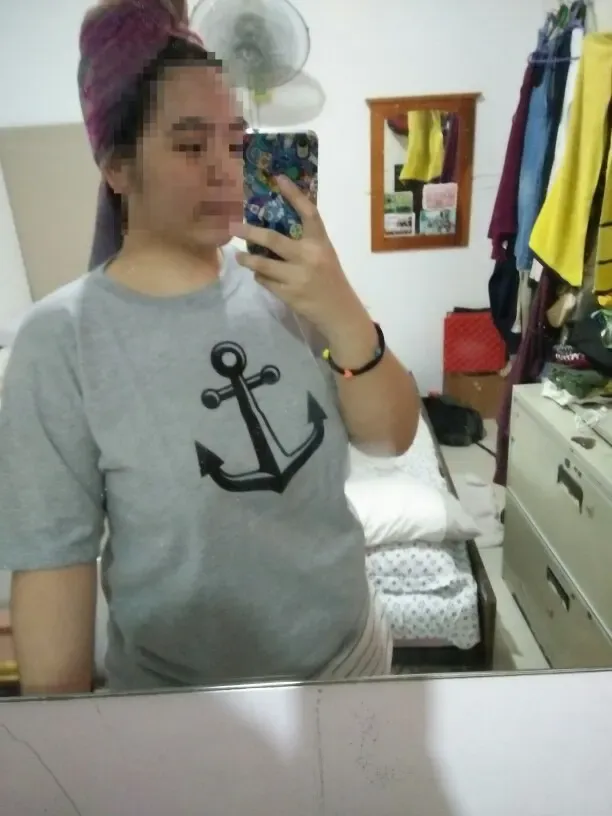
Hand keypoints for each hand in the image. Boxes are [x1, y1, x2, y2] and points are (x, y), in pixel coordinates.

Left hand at [233, 176, 365, 338]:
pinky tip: (260, 275)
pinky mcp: (288, 295)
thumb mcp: (324, 254)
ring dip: (247, 259)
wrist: (339, 312)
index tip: (279, 178)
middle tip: (233, 226)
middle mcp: (309, 257)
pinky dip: (260, 277)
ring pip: (262, 264)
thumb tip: (274, 225)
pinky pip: (265, 281)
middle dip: (249, 232)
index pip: (309, 213)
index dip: (294, 194)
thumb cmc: (330, 279)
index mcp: (320, 243)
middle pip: (273, 240)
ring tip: (239, 256)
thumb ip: (306, 241)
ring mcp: (297, 277)